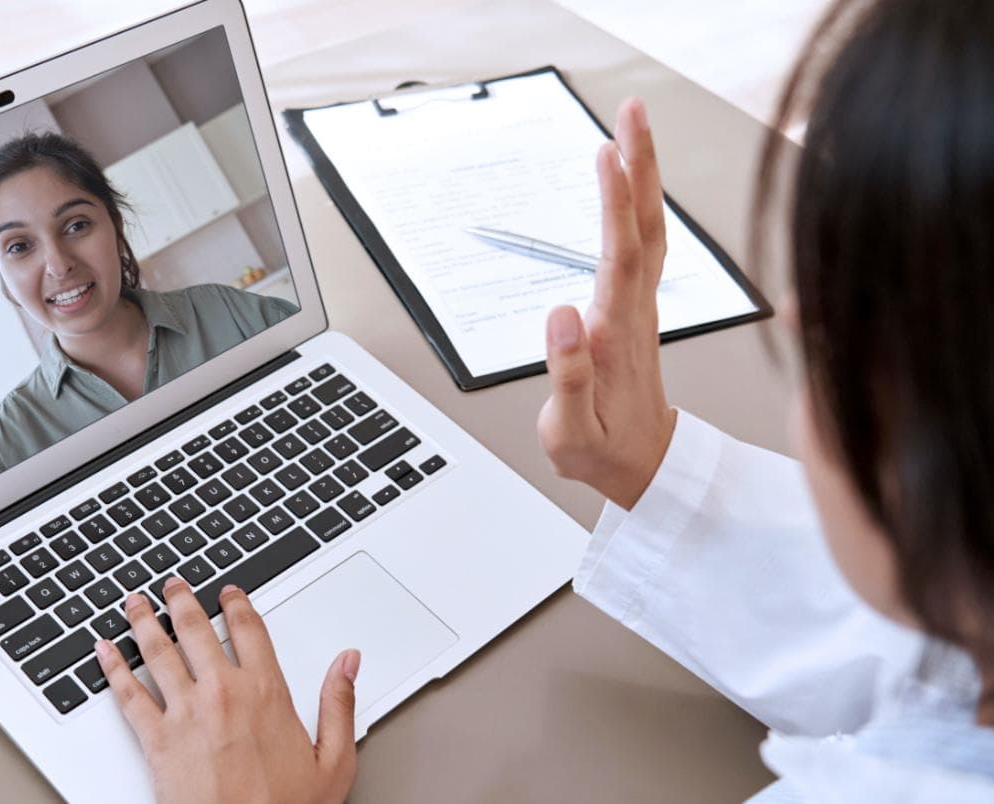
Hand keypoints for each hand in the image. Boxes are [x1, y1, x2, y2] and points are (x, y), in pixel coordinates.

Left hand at [96, 578, 360, 803]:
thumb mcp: (333, 762)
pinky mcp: (156, 740)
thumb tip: (348, 663)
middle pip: (195, 630)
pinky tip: (104, 651)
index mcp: (266, 692)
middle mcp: (222, 693)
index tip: (227, 593)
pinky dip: (112, 667)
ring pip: (157, 651)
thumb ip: (339, 704)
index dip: (236, 604)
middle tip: (172, 585)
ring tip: (135, 603)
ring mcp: (185, 713)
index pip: (248, 630)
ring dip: (143, 621)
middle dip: (181, 601)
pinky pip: (128, 694)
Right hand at [537, 98, 676, 508]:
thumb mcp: (573, 433)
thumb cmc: (606, 452)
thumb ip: (569, 375)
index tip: (607, 154)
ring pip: (648, 229)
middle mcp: (636, 311)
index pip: (619, 257)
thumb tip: (561, 314)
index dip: (615, 204)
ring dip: (643, 176)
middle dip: (640, 164)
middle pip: (644, 226)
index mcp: (616, 334)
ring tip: (630, 128)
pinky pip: (642, 244)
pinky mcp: (637, 308)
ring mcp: (641, 307)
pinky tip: (630, 183)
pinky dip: (638, 204)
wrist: (647, 467)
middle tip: (631, 112)